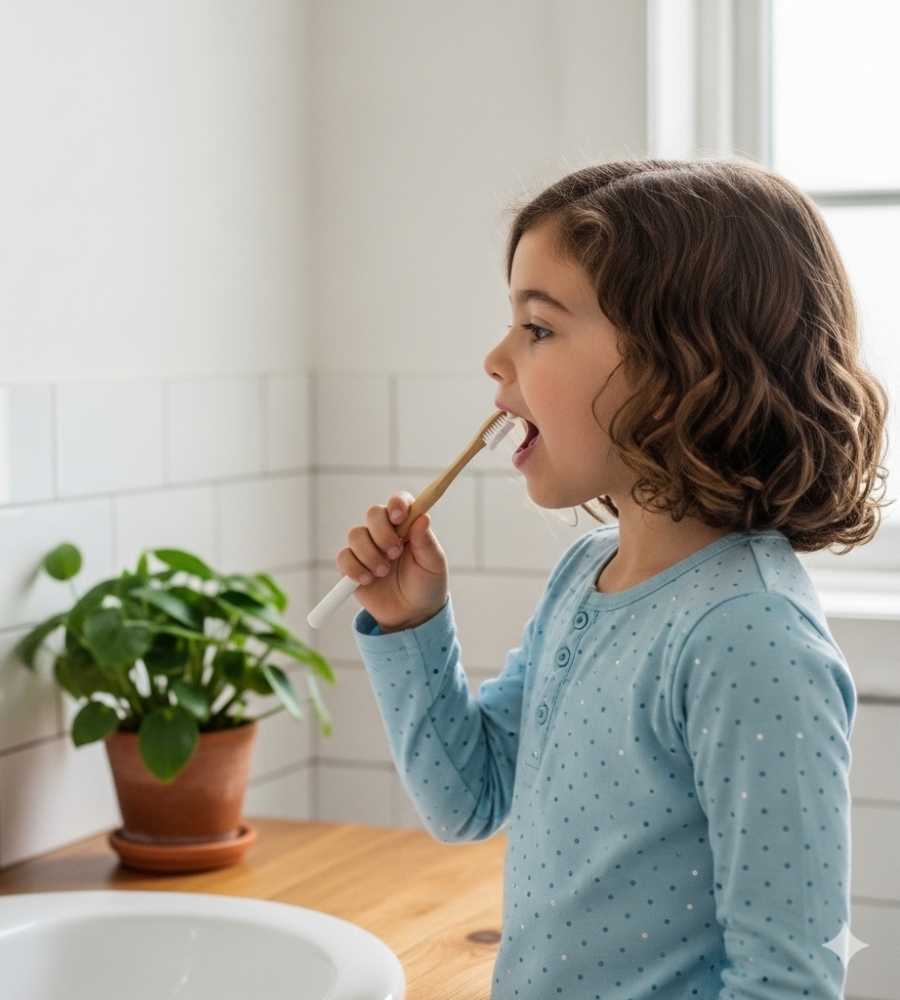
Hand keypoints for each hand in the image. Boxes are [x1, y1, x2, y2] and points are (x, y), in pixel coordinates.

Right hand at [336, 491, 448, 631]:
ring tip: (383, 573)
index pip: (399, 502)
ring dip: (370, 554)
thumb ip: (426, 541)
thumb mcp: (433, 565)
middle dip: (382, 533)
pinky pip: (343, 557)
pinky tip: (367, 580)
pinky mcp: (352, 566)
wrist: (412, 614)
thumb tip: (423, 516)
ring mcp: (367, 548)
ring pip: (356, 534)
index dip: (397, 504)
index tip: (399, 518)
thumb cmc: (426, 585)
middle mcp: (385, 532)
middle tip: (394, 554)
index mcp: (407, 527)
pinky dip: (354, 568)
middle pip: (373, 513)